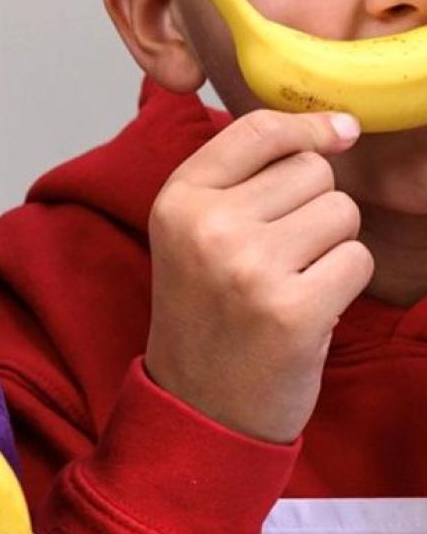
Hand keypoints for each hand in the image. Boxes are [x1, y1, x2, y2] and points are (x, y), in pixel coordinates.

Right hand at [146, 109, 370, 442]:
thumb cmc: (208, 312)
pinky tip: (307, 309)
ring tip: (291, 281)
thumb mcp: (193, 233)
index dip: (308, 128)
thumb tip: (338, 128)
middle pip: (312, 172)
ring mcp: (248, 268)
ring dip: (332, 246)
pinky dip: (343, 285)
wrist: (199, 405)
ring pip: (341, 213)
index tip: (335, 135)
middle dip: (313, 207)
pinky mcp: (292, 309)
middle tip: (278, 255)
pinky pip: (357, 260)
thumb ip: (244, 177)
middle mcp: (206, 227)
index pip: (258, 130)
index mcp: (176, 201)